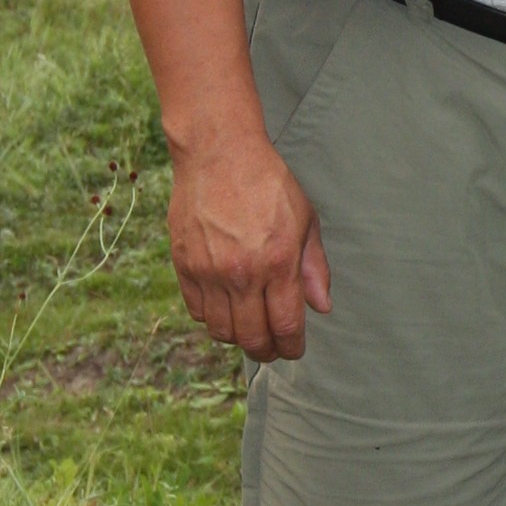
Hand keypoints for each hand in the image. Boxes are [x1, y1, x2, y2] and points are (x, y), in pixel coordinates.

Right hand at [168, 124, 332, 361]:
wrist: (219, 154)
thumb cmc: (268, 183)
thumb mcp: (306, 220)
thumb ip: (314, 268)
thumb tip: (321, 307)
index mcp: (278, 263)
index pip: (285, 326)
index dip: (292, 346)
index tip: (294, 349)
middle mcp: (242, 273)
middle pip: (252, 338)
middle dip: (267, 351)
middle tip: (272, 348)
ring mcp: (208, 271)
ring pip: (221, 331)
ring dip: (238, 337)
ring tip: (249, 328)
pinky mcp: (183, 265)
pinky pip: (197, 311)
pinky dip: (212, 318)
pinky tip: (226, 307)